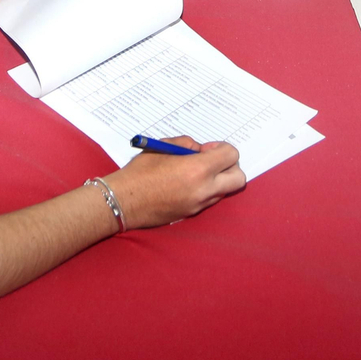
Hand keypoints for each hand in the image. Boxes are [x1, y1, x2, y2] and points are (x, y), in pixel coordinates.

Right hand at [104, 137, 244, 228]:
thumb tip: (200, 150)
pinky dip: (205, 190)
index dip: (221, 148)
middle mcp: (203, 189)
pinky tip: (186, 184)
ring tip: (194, 173)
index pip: (231, 155)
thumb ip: (187, 145)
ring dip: (217, 179)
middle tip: (211, 161)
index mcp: (198, 169)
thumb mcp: (163, 147)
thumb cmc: (139, 172)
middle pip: (238, 178)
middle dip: (230, 166)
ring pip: (225, 191)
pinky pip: (209, 200)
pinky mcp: (191, 214)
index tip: (206, 149)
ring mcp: (198, 205)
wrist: (122, 201)